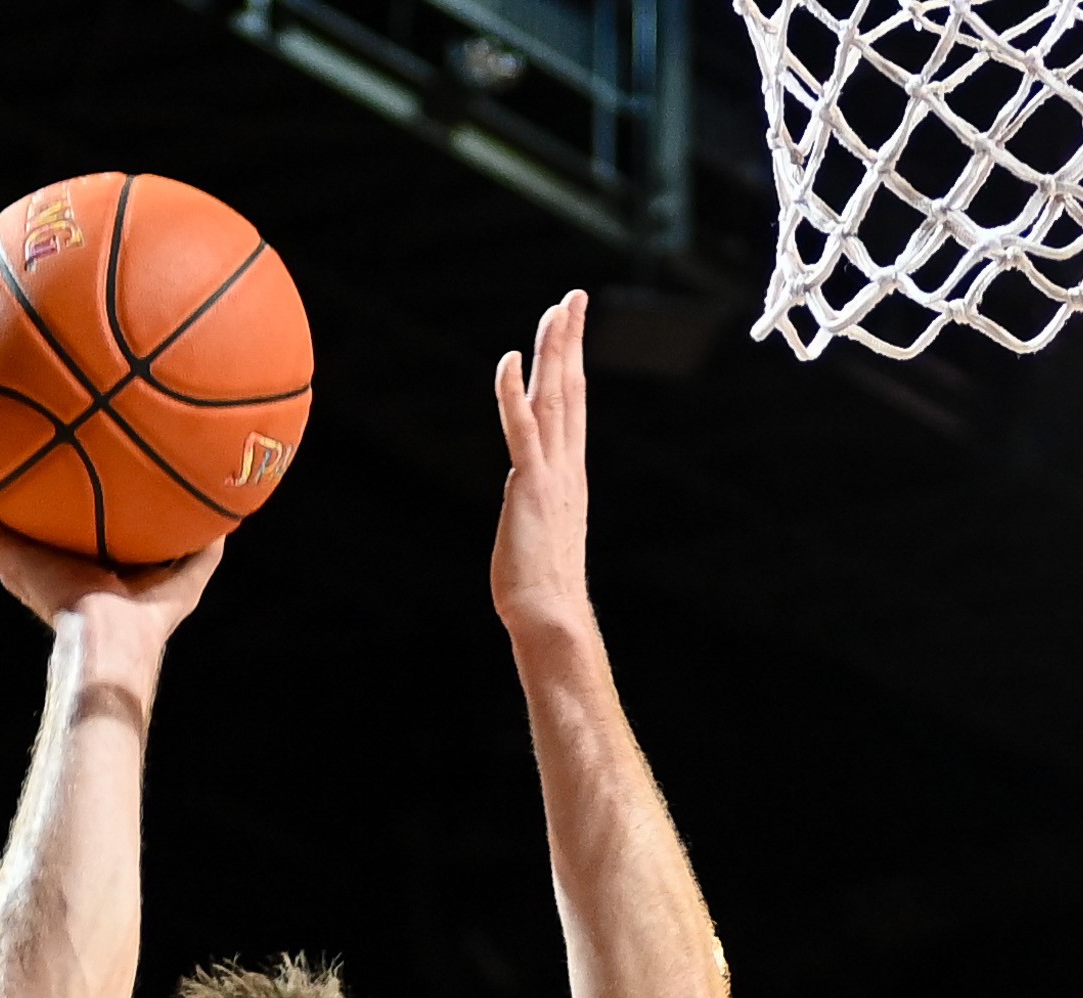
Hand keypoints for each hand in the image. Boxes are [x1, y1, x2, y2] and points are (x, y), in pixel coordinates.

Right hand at [0, 445, 223, 635]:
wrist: (113, 639)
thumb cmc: (148, 620)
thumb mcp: (186, 575)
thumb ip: (203, 548)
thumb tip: (230, 518)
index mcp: (81, 560)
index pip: (68, 519)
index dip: (63, 490)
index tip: (61, 453)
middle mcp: (45, 555)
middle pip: (22, 508)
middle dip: (12, 476)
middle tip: (0, 433)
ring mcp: (21, 556)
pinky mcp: (5, 558)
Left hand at [491, 291, 593, 644]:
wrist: (549, 614)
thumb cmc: (542, 588)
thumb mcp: (541, 535)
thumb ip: (539, 512)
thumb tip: (533, 512)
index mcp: (569, 473)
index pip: (574, 406)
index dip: (573, 362)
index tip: (573, 327)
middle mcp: (566, 466)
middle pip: (570, 390)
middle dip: (570, 341)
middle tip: (573, 298)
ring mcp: (550, 473)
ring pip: (554, 398)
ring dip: (553, 352)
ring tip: (557, 311)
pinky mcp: (529, 486)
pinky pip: (521, 430)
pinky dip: (513, 393)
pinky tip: (509, 360)